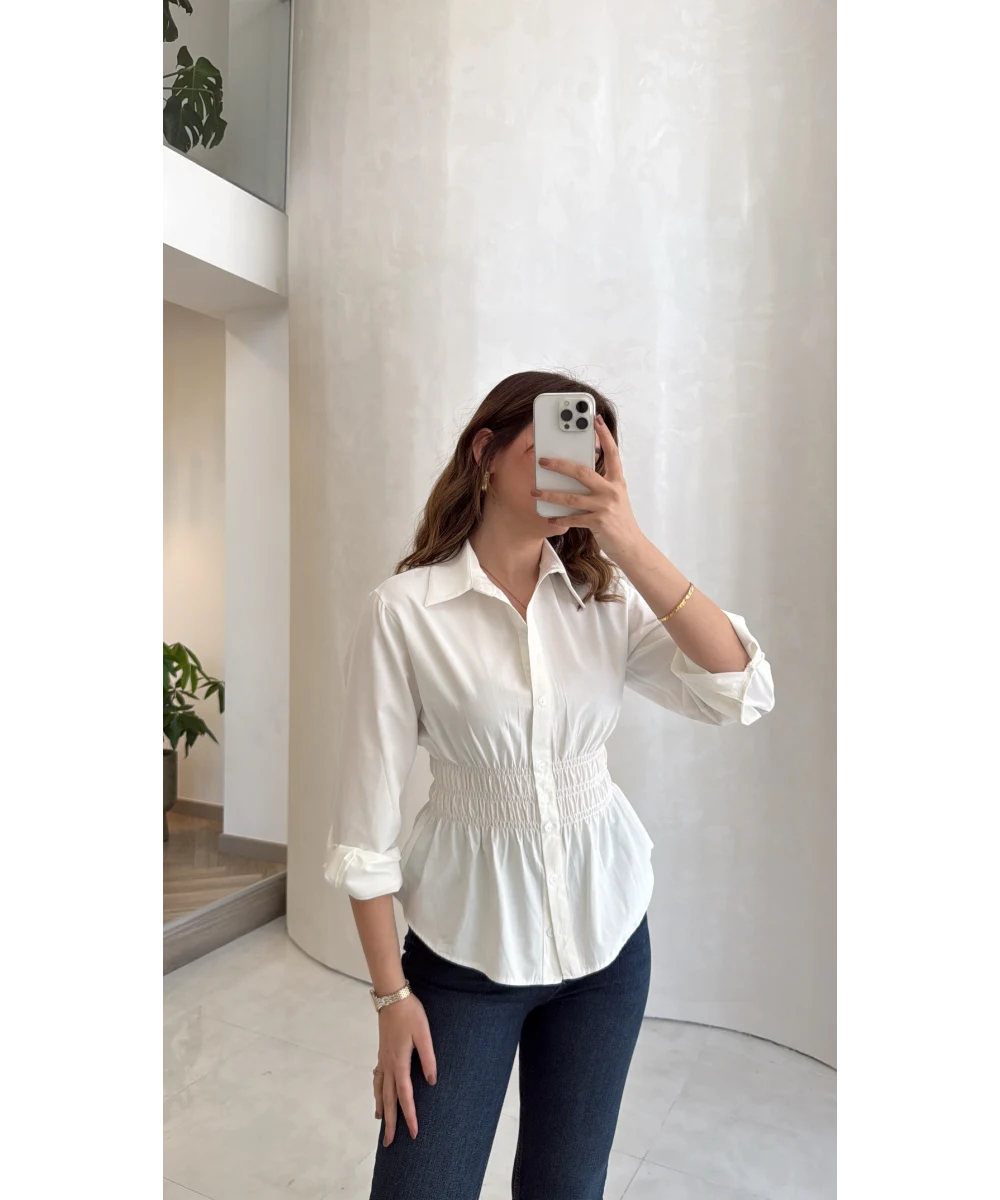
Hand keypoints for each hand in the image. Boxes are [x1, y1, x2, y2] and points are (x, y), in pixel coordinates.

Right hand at [373, 994, 437, 1145]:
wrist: (392, 997)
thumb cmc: (410, 1014)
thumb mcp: (424, 1035)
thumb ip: (428, 1058)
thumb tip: (432, 1081)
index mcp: (399, 1063)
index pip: (405, 1096)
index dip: (410, 1116)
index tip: (413, 1134)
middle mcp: (388, 1065)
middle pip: (388, 1099)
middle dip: (390, 1122)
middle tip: (389, 1143)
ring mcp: (383, 1059)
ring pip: (380, 1090)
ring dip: (381, 1108)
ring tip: (381, 1123)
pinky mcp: (382, 1052)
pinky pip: (377, 1078)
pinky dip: (377, 1090)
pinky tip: (377, 1092)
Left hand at [531, 413, 644, 560]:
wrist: (631, 545)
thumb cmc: (619, 519)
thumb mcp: (615, 497)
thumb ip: (600, 484)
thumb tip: (575, 473)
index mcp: (617, 481)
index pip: (612, 453)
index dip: (605, 436)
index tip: (596, 419)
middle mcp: (612, 491)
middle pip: (582, 472)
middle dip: (560, 465)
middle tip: (543, 460)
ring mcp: (605, 506)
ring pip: (571, 497)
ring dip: (550, 494)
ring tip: (535, 492)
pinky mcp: (598, 522)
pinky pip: (573, 518)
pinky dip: (559, 519)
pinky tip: (549, 518)